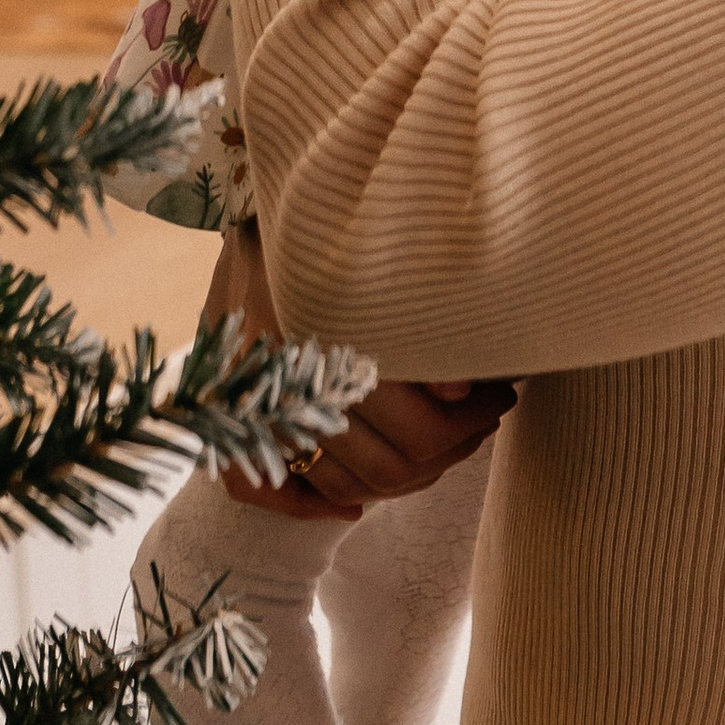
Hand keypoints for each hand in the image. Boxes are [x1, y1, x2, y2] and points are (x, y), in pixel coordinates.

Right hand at [206, 219, 511, 520]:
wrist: (255, 214)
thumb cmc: (325, 229)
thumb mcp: (374, 260)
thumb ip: (413, 318)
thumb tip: (460, 391)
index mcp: (329, 341)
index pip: (417, 431)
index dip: (470, 422)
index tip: (500, 394)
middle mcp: (288, 383)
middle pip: (386, 467)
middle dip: (449, 450)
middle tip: (483, 419)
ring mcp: (253, 406)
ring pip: (343, 487)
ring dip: (401, 480)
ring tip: (442, 445)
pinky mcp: (225, 417)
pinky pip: (261, 490)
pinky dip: (310, 507)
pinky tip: (350, 510)